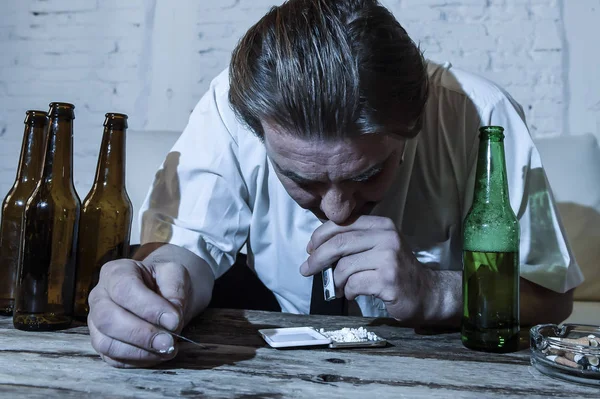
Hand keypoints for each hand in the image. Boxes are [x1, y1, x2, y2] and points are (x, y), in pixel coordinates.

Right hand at [87, 259, 191, 367]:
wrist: (161, 291)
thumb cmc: (165, 281)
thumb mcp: (175, 274)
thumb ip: (175, 292)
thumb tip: (171, 321)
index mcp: (116, 272)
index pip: (125, 289)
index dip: (149, 308)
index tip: (174, 320)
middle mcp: (99, 296)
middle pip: (108, 318)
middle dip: (142, 334)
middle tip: (168, 341)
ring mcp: (96, 322)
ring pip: (106, 343)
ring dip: (139, 351)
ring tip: (166, 349)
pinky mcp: (101, 343)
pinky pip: (112, 359)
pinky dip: (137, 360)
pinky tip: (157, 354)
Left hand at [300, 215, 430, 320]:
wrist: (427, 293)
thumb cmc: (395, 270)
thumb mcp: (378, 247)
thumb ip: (354, 242)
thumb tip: (316, 249)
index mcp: (381, 225)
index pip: (341, 224)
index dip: (319, 236)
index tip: (309, 249)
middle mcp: (387, 237)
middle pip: (339, 243)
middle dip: (317, 258)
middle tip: (306, 269)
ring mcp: (389, 258)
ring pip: (344, 267)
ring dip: (334, 281)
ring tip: (336, 288)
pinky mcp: (388, 280)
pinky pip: (354, 284)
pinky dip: (347, 291)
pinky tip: (351, 294)